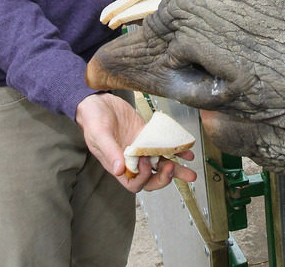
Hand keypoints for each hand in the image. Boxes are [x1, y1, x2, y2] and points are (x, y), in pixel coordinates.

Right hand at [75, 92, 196, 191]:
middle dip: (165, 177)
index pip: (134, 183)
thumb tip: (119, 170)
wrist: (98, 101)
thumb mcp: (99, 134)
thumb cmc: (93, 119)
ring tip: (191, 172)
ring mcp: (141, 149)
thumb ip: (109, 151)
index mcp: (118, 165)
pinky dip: (176, 151)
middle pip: (151, 178)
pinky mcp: (147, 136)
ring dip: (177, 170)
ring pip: (161, 164)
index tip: (148, 164)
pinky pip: (164, 147)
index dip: (144, 179)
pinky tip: (187, 152)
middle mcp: (132, 160)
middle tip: (173, 169)